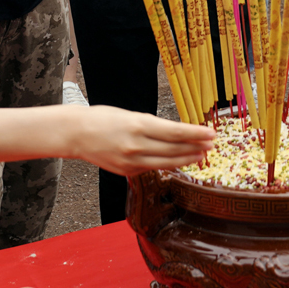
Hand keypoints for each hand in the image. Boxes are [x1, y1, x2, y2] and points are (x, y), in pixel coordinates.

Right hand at [70, 105, 213, 173]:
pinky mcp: (128, 172)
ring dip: (187, 159)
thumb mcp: (130, 115)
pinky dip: (168, 163)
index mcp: (138, 126)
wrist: (76, 134)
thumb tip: (176, 133)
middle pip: (175, 149)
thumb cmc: (103, 119)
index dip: (196, 134)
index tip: (211, 133)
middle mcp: (137, 146)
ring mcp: (132, 162)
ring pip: (167, 162)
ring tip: (202, 154)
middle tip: (212, 144)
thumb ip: (152, 126)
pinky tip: (178, 160)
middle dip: (196, 147)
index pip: (175, 132)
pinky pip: (153, 168)